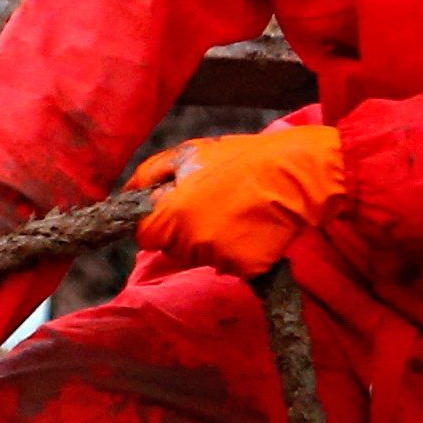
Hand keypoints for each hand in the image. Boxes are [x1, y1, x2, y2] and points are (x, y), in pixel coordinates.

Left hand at [134, 124, 347, 276]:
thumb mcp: (186, 155)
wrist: (297, 174)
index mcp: (170, 214)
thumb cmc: (240, 160)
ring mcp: (217, 256)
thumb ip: (148, 175)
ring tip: (236, 214)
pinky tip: (252, 229)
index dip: (158, 223)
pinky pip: (230, 265)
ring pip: (200, 258)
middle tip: (213, 207)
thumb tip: (125, 195)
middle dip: (184, 233)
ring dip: (210, 243)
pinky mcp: (245, 267)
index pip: (145, 236)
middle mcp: (189, 241)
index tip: (175, 211)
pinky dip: (238, 253)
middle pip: (172, 249)